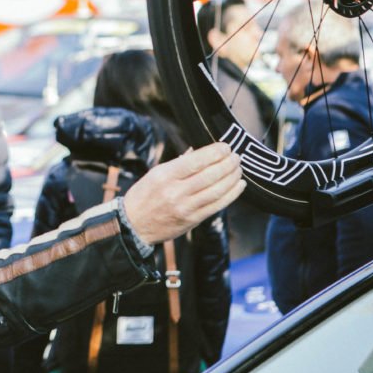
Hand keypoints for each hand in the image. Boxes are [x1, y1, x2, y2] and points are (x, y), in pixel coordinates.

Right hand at [122, 142, 243, 245]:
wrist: (133, 225)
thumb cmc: (143, 196)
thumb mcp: (155, 174)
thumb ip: (178, 163)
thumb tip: (199, 151)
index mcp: (165, 176)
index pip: (196, 161)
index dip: (215, 152)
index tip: (226, 147)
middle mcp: (175, 191)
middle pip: (210, 175)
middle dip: (228, 163)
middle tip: (236, 157)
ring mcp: (185, 207)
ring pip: (217, 190)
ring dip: (232, 177)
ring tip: (238, 169)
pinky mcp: (193, 220)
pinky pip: (217, 206)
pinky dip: (232, 194)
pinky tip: (239, 185)